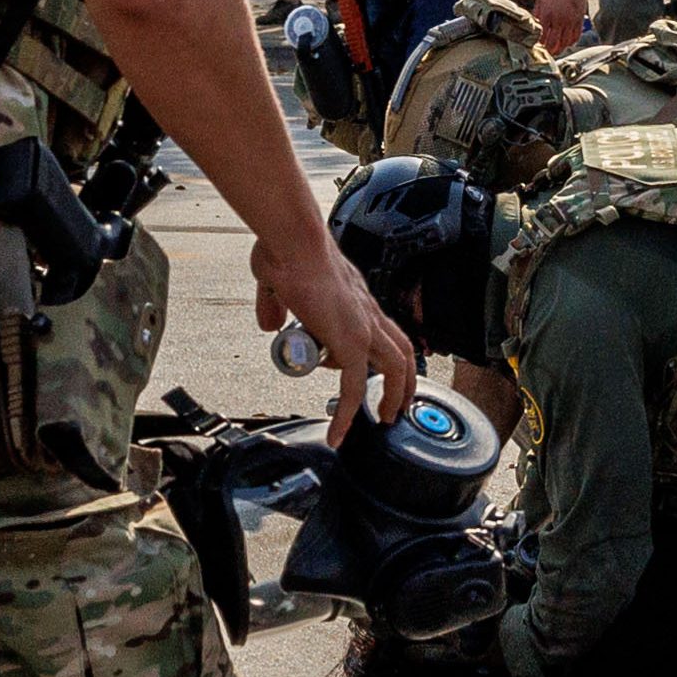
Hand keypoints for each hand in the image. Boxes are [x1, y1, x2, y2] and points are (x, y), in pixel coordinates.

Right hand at [253, 232, 420, 443]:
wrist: (293, 242)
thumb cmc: (286, 251)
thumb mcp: (277, 283)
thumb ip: (275, 305)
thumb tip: (271, 324)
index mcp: (355, 297)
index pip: (379, 328)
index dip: (382, 351)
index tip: (376, 370)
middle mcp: (367, 311)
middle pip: (401, 350)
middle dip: (405, 380)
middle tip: (399, 404)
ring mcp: (363, 327)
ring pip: (394, 370)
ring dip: (393, 397)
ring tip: (383, 419)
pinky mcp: (350, 343)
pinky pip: (353, 389)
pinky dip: (347, 415)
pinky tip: (338, 434)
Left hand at [531, 0, 588, 53]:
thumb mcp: (541, 1)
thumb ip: (536, 14)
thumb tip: (532, 27)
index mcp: (547, 15)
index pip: (542, 37)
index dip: (539, 45)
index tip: (537, 48)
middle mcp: (559, 20)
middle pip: (553, 43)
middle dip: (549, 51)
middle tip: (547, 53)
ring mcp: (570, 21)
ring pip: (565, 42)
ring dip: (560, 49)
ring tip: (556, 50)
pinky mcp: (579, 21)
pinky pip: (576, 37)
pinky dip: (571, 42)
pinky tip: (567, 43)